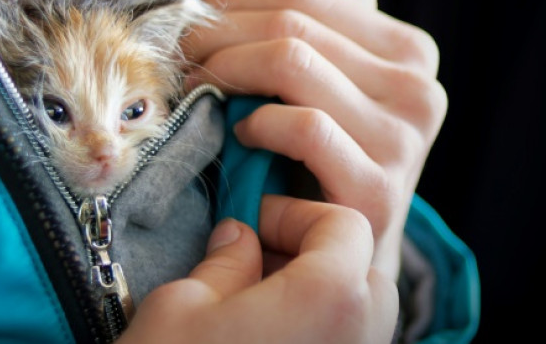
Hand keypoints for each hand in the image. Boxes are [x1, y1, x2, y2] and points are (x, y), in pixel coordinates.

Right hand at [119, 195, 397, 343]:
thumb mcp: (181, 307)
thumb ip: (224, 260)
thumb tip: (240, 238)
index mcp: (330, 297)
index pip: (346, 224)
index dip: (297, 214)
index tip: (254, 223)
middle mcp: (362, 337)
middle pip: (364, 267)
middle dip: (315, 252)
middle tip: (257, 261)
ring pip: (362, 313)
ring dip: (320, 294)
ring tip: (257, 306)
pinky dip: (320, 333)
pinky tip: (268, 342)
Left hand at [183, 0, 446, 280]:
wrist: (347, 256)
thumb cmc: (331, 159)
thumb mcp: (340, 75)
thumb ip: (342, 4)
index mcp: (411, 52)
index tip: (194, 23)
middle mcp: (419, 90)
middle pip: (292, 24)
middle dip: (217, 33)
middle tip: (179, 56)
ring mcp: (404, 141)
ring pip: (291, 63)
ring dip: (224, 72)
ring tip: (199, 90)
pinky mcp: (378, 192)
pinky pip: (301, 126)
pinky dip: (255, 124)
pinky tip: (242, 134)